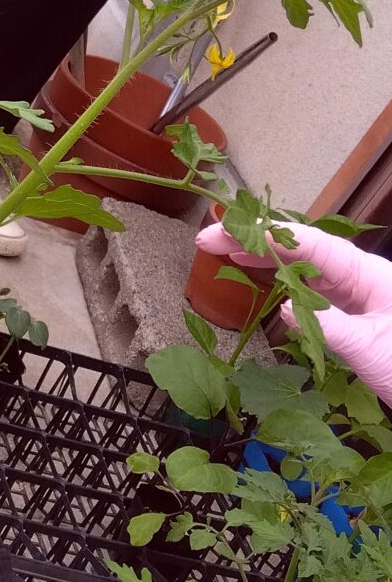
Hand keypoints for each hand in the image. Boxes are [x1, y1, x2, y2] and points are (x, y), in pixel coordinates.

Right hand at [197, 221, 391, 398]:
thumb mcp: (372, 348)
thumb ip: (330, 327)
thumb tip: (287, 308)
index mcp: (368, 273)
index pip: (310, 244)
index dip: (267, 234)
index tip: (229, 232)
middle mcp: (359, 276)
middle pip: (301, 248)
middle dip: (256, 240)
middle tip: (209, 239)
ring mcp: (355, 293)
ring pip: (303, 266)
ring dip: (265, 257)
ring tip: (225, 252)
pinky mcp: (351, 313)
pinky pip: (310, 289)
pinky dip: (281, 282)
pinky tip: (261, 280)